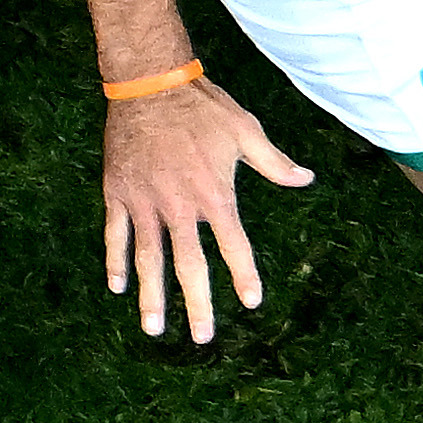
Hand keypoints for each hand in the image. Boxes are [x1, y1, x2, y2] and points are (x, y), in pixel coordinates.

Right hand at [102, 74, 315, 343]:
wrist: (150, 84)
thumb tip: (307, 179)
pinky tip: (116, 287)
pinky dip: (116, 260)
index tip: (252, 302)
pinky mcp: (118, 193)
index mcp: (215, 193)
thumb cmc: (203, 107)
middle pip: (189, 264)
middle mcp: (180, 205)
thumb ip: (274, 162)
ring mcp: (145, 202)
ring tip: (154, 330)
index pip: (234, 244)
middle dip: (197, 303)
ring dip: (151, 296)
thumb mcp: (246, 130)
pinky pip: (116, 235)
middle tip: (202, 338)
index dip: (244, 274)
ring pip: (149, 259)